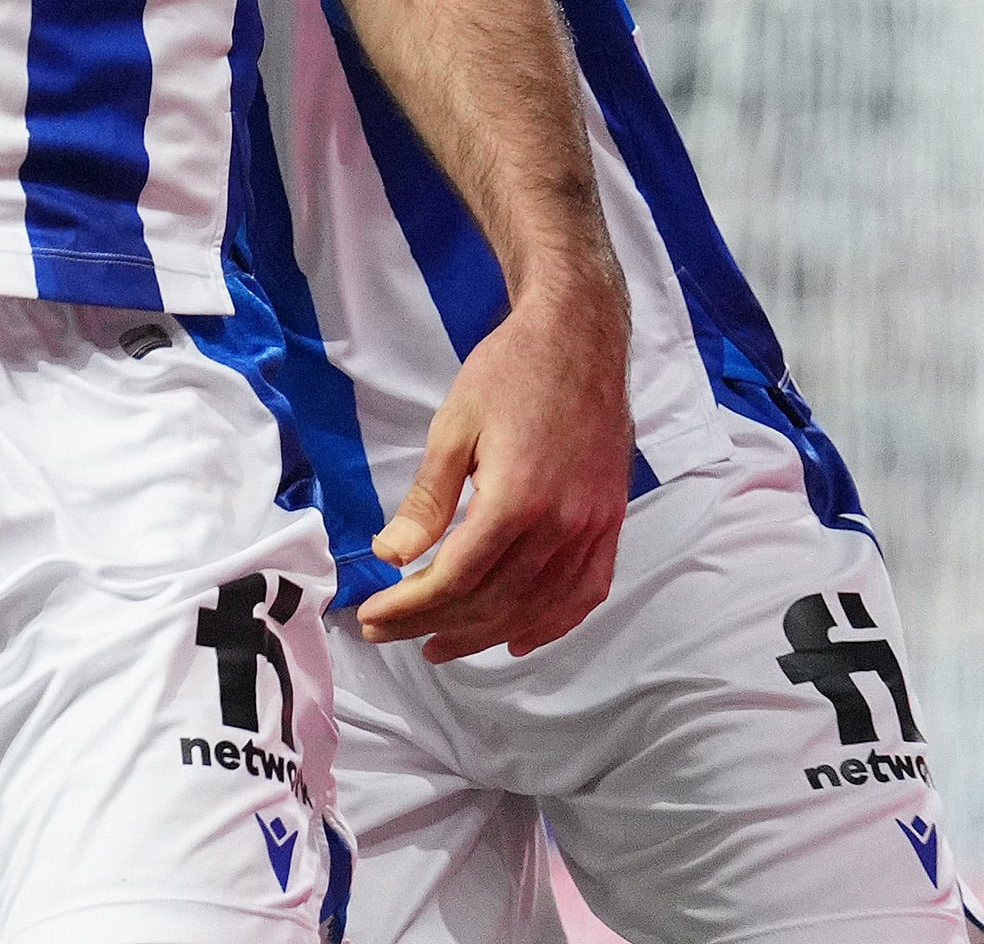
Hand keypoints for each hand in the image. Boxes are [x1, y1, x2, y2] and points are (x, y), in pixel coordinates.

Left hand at [348, 271, 630, 659]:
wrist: (580, 338)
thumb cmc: (509, 372)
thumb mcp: (453, 427)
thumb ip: (427, 499)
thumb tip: (391, 554)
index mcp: (518, 499)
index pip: (457, 578)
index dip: (410, 606)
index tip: (372, 616)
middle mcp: (562, 525)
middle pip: (494, 601)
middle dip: (436, 625)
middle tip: (391, 634)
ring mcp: (594, 528)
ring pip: (538, 607)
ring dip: (487, 634)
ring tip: (441, 645)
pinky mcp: (611, 523)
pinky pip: (586, 592)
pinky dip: (553, 624)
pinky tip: (519, 639)